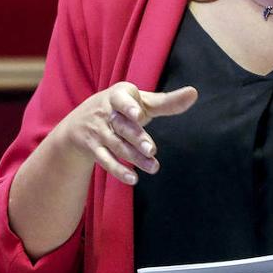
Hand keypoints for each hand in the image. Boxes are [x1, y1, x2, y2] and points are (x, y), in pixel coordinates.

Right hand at [59, 81, 197, 184]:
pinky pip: (105, 160)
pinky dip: (118, 171)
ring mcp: (98, 132)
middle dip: (137, 138)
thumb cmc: (121, 108)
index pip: (122, 101)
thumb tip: (194, 93)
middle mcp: (105, 113)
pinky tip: (133, 179)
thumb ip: (166, 101)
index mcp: (118, 96)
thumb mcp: (140, 102)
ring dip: (134, 158)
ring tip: (153, 167)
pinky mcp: (93, 149)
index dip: (129, 108)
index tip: (140, 115)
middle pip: (123, 127)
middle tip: (152, 150)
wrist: (79, 122)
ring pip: (117, 146)